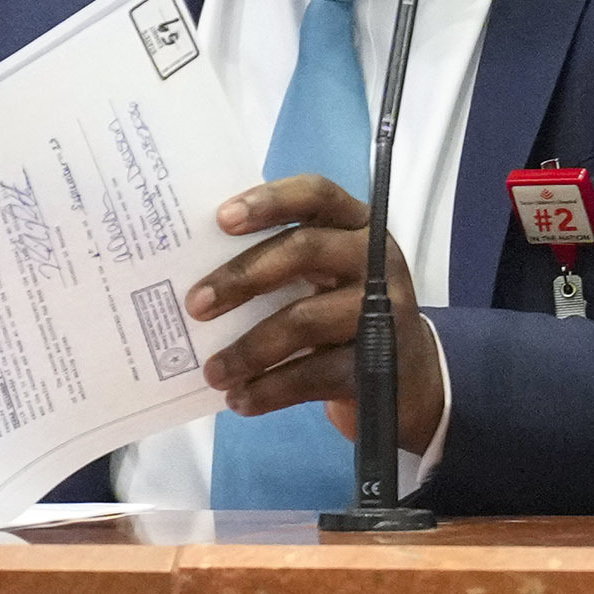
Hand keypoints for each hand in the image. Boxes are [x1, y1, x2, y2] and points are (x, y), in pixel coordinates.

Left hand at [187, 174, 447, 452]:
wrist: (405, 376)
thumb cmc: (338, 307)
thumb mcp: (320, 273)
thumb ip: (275, 257)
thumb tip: (187, 265)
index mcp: (354, 224)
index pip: (315, 194)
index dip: (269, 201)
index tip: (221, 218)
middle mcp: (375, 259)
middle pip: (305, 251)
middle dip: (242, 276)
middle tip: (195, 305)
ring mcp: (384, 311)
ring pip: (306, 320)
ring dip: (249, 348)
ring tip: (212, 371)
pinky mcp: (381, 363)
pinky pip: (316, 373)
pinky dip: (271, 389)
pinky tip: (239, 399)